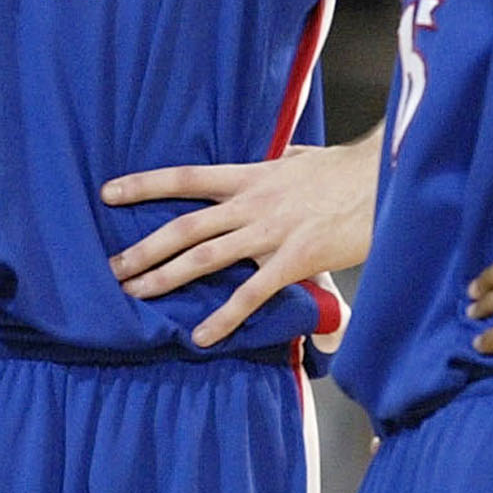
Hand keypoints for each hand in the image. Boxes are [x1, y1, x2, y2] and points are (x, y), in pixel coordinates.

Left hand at [103, 142, 375, 347]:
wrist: (384, 181)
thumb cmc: (344, 171)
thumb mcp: (300, 158)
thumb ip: (278, 162)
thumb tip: (273, 157)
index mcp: (250, 176)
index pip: (186, 178)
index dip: (145, 185)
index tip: (108, 193)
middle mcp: (252, 204)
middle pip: (185, 226)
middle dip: (144, 248)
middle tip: (112, 267)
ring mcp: (271, 233)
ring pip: (206, 258)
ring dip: (166, 277)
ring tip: (136, 294)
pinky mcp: (295, 261)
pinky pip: (251, 294)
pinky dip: (224, 317)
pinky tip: (201, 336)